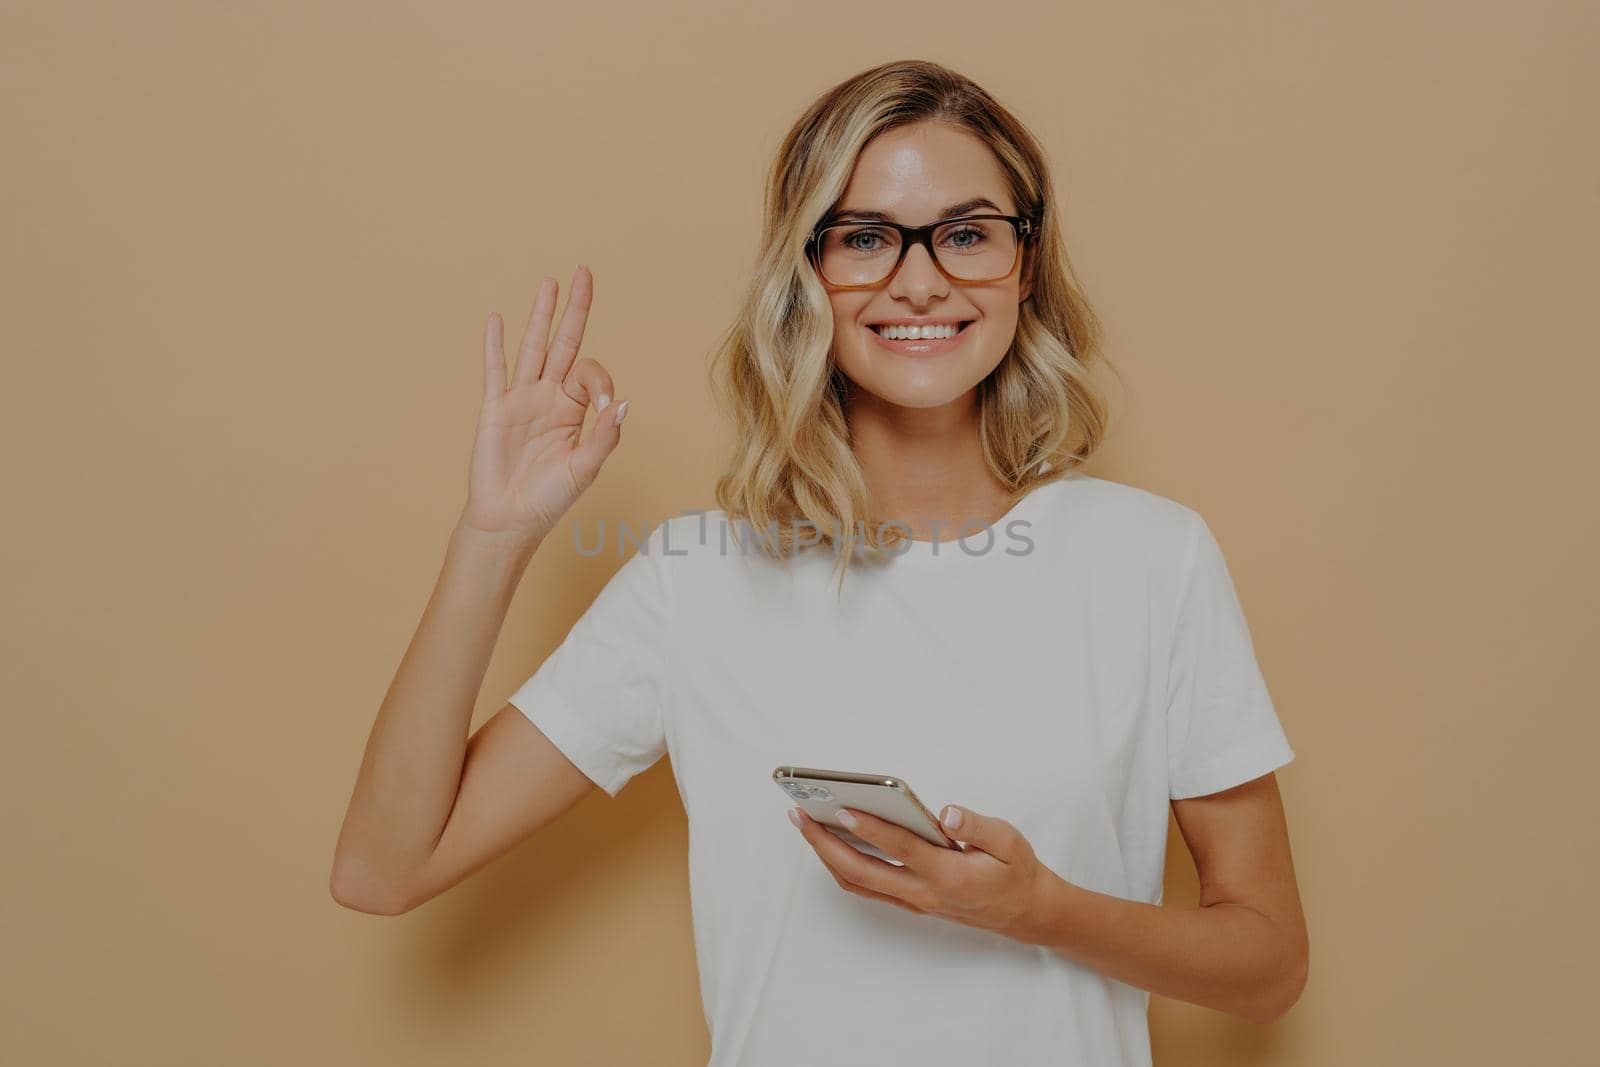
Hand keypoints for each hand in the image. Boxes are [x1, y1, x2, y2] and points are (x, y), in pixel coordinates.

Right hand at [460, 264, 627, 543]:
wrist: (509, 521)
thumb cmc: (549, 500)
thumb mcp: (586, 470)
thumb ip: (604, 437)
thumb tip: (622, 403)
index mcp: (574, 411)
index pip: (590, 374)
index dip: (600, 381)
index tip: (601, 404)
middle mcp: (549, 398)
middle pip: (564, 343)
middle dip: (575, 309)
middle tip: (584, 272)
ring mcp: (521, 399)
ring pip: (533, 347)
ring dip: (541, 315)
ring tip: (550, 282)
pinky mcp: (495, 408)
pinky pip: (495, 370)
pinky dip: (496, 344)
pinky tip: (498, 318)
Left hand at [790, 803, 1051, 940]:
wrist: (1026, 912)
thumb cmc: (1016, 872)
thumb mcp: (1009, 841)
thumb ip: (976, 826)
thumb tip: (945, 813)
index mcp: (948, 874)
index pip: (901, 848)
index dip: (870, 828)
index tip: (844, 808)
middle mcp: (924, 892)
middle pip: (862, 872)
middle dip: (825, 843)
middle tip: (800, 815)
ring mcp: (914, 900)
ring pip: (858, 882)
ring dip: (828, 855)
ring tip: (807, 824)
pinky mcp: (911, 901)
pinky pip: (867, 886)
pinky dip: (843, 864)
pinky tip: (832, 841)